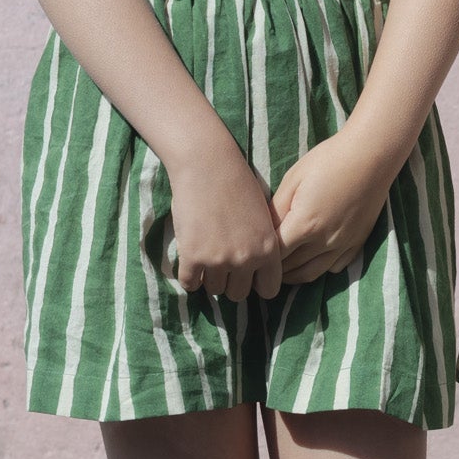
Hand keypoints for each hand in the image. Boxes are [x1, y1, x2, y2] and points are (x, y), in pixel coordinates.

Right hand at [168, 139, 284, 301]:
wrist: (207, 164)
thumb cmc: (236, 183)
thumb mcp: (262, 216)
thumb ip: (262, 244)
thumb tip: (255, 268)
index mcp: (269, 249)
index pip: (268, 290)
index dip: (256, 284)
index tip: (247, 275)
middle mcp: (247, 259)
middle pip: (238, 294)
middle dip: (230, 282)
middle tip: (221, 263)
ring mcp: (219, 260)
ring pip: (214, 289)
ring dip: (208, 277)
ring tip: (205, 255)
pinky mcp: (193, 257)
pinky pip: (190, 284)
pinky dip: (189, 276)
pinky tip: (190, 260)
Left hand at [270, 132, 394, 285]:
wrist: (371, 155)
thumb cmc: (329, 160)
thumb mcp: (293, 179)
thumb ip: (276, 209)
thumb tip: (264, 229)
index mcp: (305, 225)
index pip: (275, 255)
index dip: (261, 258)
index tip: (252, 256)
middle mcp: (324, 241)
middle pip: (292, 268)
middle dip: (273, 270)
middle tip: (259, 267)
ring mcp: (343, 244)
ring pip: (313, 273)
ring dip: (294, 276)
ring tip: (281, 271)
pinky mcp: (358, 242)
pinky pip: (335, 267)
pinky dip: (320, 269)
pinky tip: (311, 261)